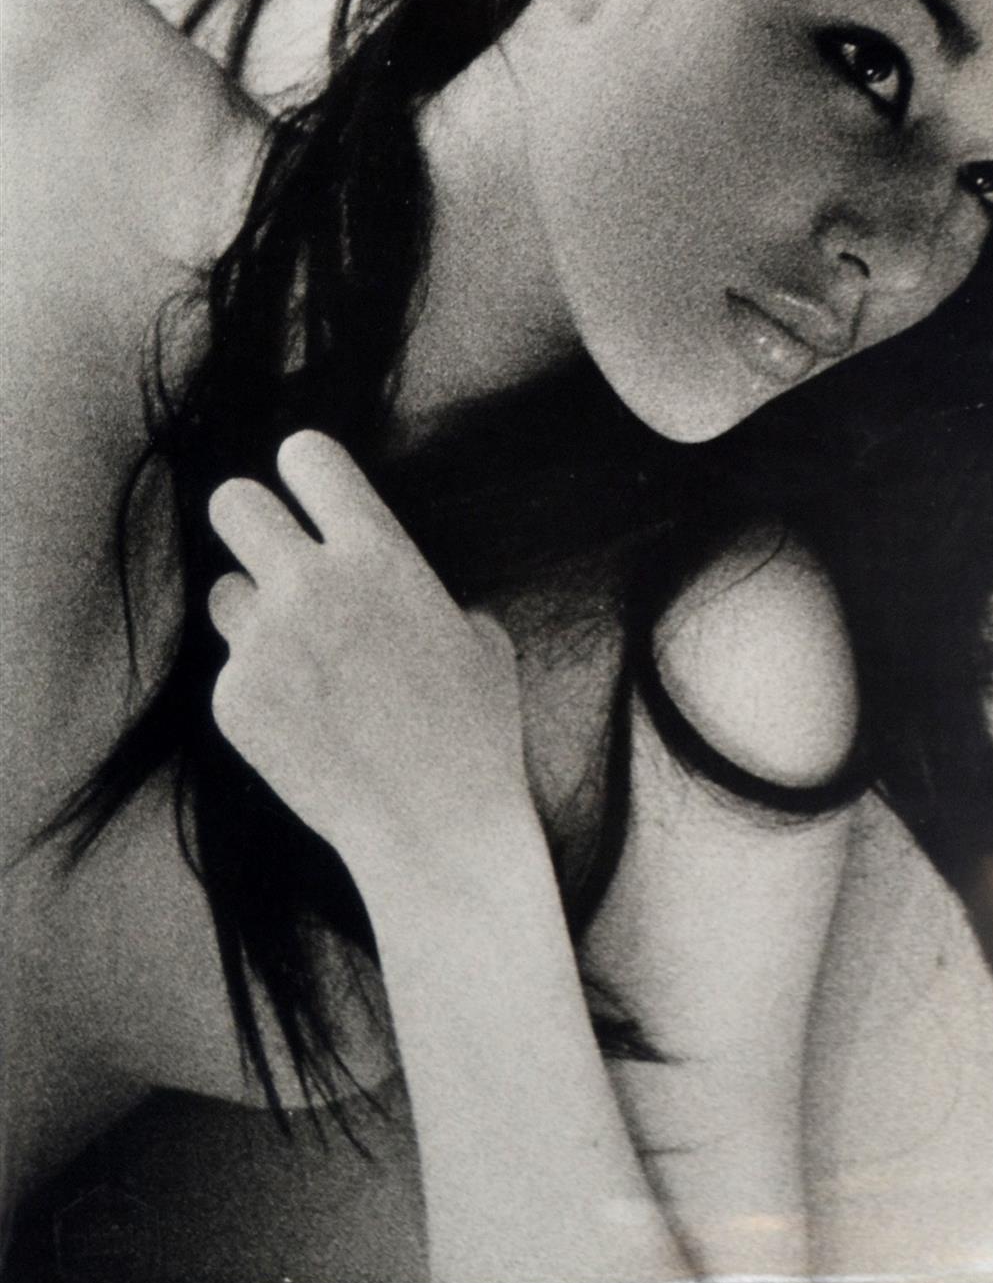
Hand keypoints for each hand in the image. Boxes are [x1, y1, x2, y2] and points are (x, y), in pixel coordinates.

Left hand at [207, 430, 531, 881]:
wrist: (436, 827)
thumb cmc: (474, 728)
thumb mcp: (477, 632)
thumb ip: (413, 585)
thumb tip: (380, 576)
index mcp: (378, 552)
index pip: (305, 455)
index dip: (307, 471)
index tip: (315, 494)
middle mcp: (310, 586)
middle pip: (233, 502)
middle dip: (254, 521)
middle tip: (281, 556)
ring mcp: (263, 645)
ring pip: (226, 592)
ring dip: (257, 612)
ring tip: (308, 659)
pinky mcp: (233, 701)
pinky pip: (232, 667)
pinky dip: (261, 686)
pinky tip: (309, 722)